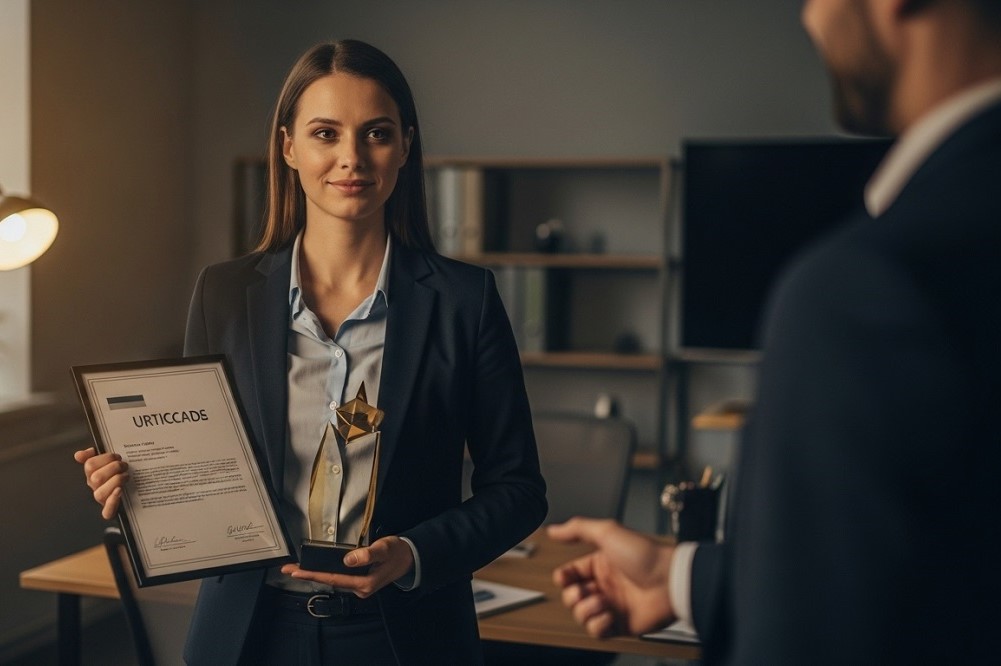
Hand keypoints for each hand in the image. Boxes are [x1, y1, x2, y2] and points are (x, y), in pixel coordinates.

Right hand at [73, 447, 128, 519]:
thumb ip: (89, 456)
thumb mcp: (105, 462)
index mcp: (91, 474)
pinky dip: (112, 502)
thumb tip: (79, 455)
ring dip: (116, 481)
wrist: (129, 493)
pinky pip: (106, 512)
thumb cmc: (115, 474)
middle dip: (114, 468)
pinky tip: (119, 491)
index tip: (116, 457)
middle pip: (96, 478)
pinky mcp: (110, 511)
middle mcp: (94, 487)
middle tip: (124, 465)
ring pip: (100, 494)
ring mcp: (101, 499)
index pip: (90, 465)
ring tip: (126, 476)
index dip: (105, 458)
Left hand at [281, 535, 414, 596]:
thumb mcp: (384, 548)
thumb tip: (348, 559)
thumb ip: (367, 554)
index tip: (296, 571)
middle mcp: (360, 589)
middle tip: (288, 569)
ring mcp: (359, 587)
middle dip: (309, 575)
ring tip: (299, 568)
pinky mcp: (360, 582)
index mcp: (364, 583)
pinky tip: (318, 569)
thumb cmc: (397, 552)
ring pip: (334, 580)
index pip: (333, 578)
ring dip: (316, 574)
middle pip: (330, 581)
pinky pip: (340, 578)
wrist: (409, 558)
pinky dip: (326, 573)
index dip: (313, 574)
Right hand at [549, 517, 676, 637]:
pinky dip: (599, 625)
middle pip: (571, 597)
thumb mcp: (607, 532)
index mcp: (600, 564)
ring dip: (587, 610)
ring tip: (603, 603)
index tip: (564, 577)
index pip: (570, 574)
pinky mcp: (620, 625)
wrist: (670, 581)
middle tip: (585, 591)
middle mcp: (604, 585)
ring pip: (581, 615)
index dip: (563, 577)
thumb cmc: (644, 555)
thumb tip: (553, 530)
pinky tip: (609, 615)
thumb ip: (578, 528)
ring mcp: (612, 606)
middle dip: (573, 596)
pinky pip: (597, 632)